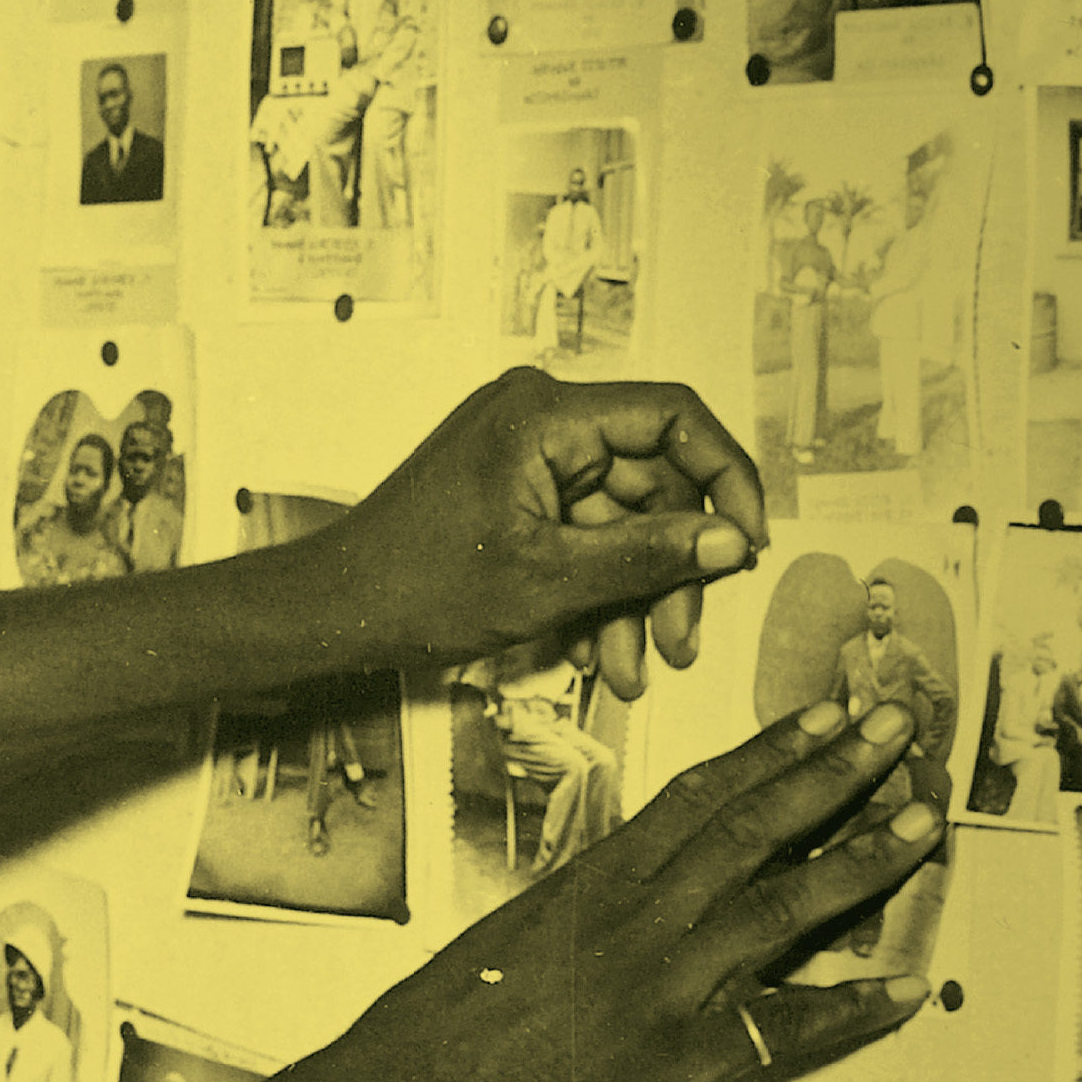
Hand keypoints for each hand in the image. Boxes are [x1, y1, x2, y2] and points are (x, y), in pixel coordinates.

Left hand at [316, 372, 765, 698]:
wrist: (334, 614)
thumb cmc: (414, 587)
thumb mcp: (550, 580)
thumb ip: (649, 556)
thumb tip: (735, 541)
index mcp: (546, 413)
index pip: (674, 417)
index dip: (726, 478)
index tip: (747, 544)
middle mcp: (540, 420)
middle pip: (653, 483)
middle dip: (672, 570)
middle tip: (683, 641)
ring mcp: (526, 457)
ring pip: (622, 522)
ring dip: (636, 597)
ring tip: (638, 669)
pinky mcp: (515, 494)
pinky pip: (583, 537)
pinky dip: (597, 592)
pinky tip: (600, 653)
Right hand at [358, 699, 936, 1081]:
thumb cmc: (445, 1016)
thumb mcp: (520, 925)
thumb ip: (592, 894)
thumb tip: (644, 866)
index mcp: (597, 878)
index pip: (702, 793)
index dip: (773, 748)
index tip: (827, 712)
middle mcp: (639, 919)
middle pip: (757, 827)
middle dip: (838, 772)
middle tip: (901, 730)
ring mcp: (665, 988)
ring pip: (785, 905)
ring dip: (866, 860)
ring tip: (927, 822)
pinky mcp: (680, 1063)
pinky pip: (785, 1028)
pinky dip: (851, 1009)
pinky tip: (904, 988)